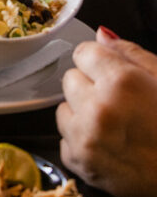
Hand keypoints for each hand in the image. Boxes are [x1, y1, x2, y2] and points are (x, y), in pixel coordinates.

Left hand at [57, 28, 156, 196]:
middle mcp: (98, 108)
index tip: (111, 72)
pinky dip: (81, 140)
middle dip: (90, 87)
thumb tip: (101, 35)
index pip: (83, 52)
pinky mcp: (79, 161)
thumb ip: (132, 55)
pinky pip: (65, 139)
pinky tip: (110, 144)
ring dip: (82, 113)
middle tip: (120, 103)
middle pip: (70, 79)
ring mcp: (85, 136)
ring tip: (116, 125)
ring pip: (63, 108)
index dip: (99, 62)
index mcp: (122, 83)